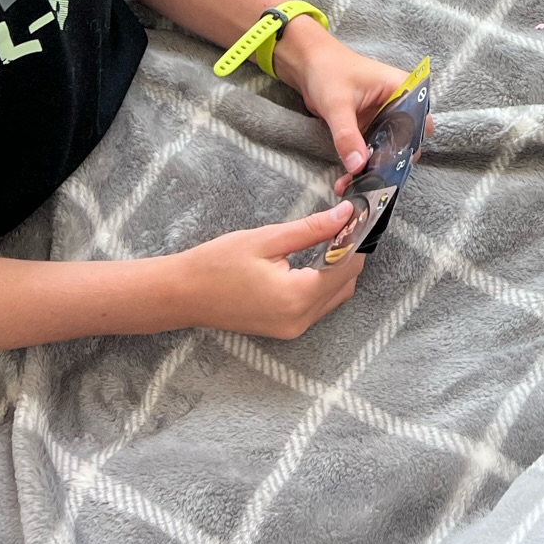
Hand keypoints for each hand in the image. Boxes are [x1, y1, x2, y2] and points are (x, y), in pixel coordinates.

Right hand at [175, 204, 363, 336]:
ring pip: (334, 297)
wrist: (183, 294)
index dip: (357, 240)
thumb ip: (311, 229)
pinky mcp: (285, 330)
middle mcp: (300, 320)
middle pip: (345, 284)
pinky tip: (315, 259)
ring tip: (330, 237)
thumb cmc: (219, 263)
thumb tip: (346, 213)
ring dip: (339, 269)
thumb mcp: (267, 239)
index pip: (347, 267)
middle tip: (345, 221)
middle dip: (350, 254)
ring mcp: (292, 329)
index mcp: (297, 297)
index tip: (360, 214)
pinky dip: (323, 283)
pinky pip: (317, 305)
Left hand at [274, 23, 411, 175]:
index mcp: (402, 88)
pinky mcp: (369, 127)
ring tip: (357, 188)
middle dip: (391, 164)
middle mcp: (398, 104)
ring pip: (388, 149)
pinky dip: (362, 165)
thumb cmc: (328, 71)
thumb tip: (358, 167)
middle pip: (406, 140)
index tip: (391, 166)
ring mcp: (383, 117)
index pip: (419, 122)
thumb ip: (348, 136)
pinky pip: (372, 150)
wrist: (307, 64)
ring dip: (374, 169)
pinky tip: (348, 181)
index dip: (410, 145)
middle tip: (373, 184)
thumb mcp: (338, 104)